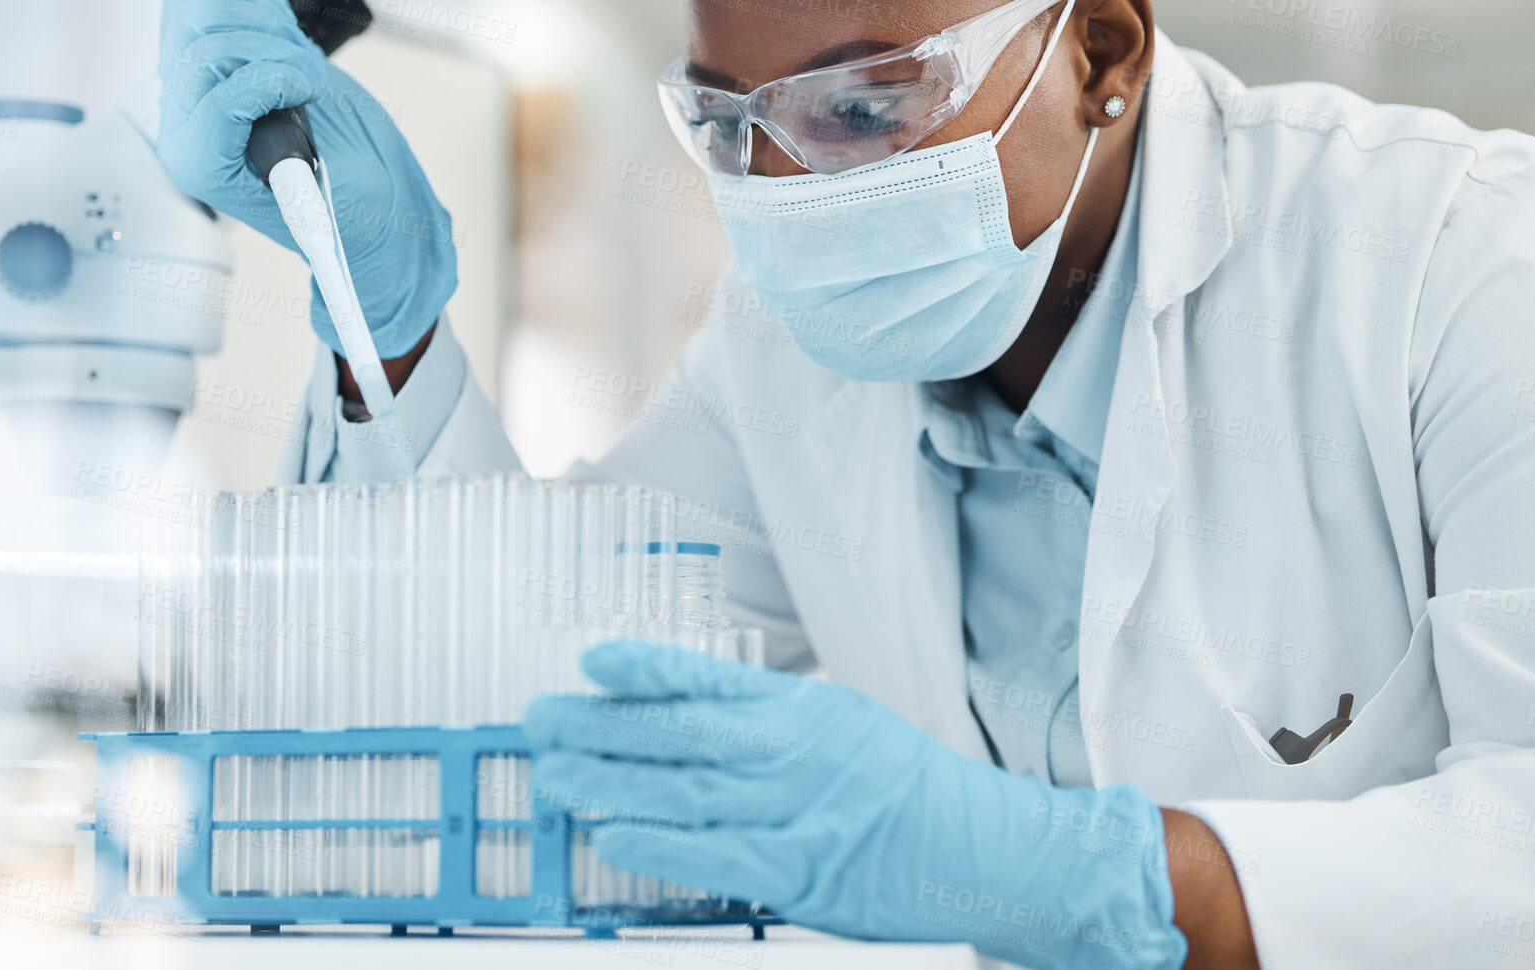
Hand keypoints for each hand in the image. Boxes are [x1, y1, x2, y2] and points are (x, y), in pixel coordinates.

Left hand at [154, 0, 456, 358]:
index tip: (312, 90)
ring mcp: (198, 85)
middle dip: (271, 46)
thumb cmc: (357, 207)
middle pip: (201, 36)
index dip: (271, 76)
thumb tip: (274, 69)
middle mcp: (186, 123)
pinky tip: (269, 2)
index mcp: (202, 165)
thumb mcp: (332, 189)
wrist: (373, 201)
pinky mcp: (222, 56)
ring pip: (201, 6)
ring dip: (265, 19)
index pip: (212, 84)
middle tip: (312, 79)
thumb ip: (290, 139)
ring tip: (301, 58)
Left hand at [525, 640, 1186, 968]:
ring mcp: (802, 813)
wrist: (994, 851)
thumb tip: (690, 718)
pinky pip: (717, 856)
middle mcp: (800, 752)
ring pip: (687, 792)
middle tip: (540, 719)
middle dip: (603, 726)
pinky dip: (659, 844)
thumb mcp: (849, 730)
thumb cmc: (915, 793)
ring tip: (554, 774)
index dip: (647, 668)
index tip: (592, 660)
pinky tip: (612, 834)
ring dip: (611, 782)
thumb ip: (775, 725)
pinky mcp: (805, 873)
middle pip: (683, 734)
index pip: (713, 681)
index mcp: (809, 711)